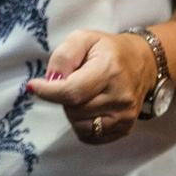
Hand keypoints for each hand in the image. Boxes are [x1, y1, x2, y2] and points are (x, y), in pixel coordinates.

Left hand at [26, 28, 156, 144]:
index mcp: (109, 69)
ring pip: (79, 125)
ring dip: (73, 112)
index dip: (48, 92)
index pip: (72, 91)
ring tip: (83, 94)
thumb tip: (51, 80)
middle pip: (73, 109)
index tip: (34, 87)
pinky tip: (89, 108)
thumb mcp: (83, 38)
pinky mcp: (125, 129)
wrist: (142, 63)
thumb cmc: (107, 50)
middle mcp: (120, 96)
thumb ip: (64, 56)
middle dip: (63, 97)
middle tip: (73, 82)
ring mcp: (124, 115)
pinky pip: (90, 136)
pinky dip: (82, 124)